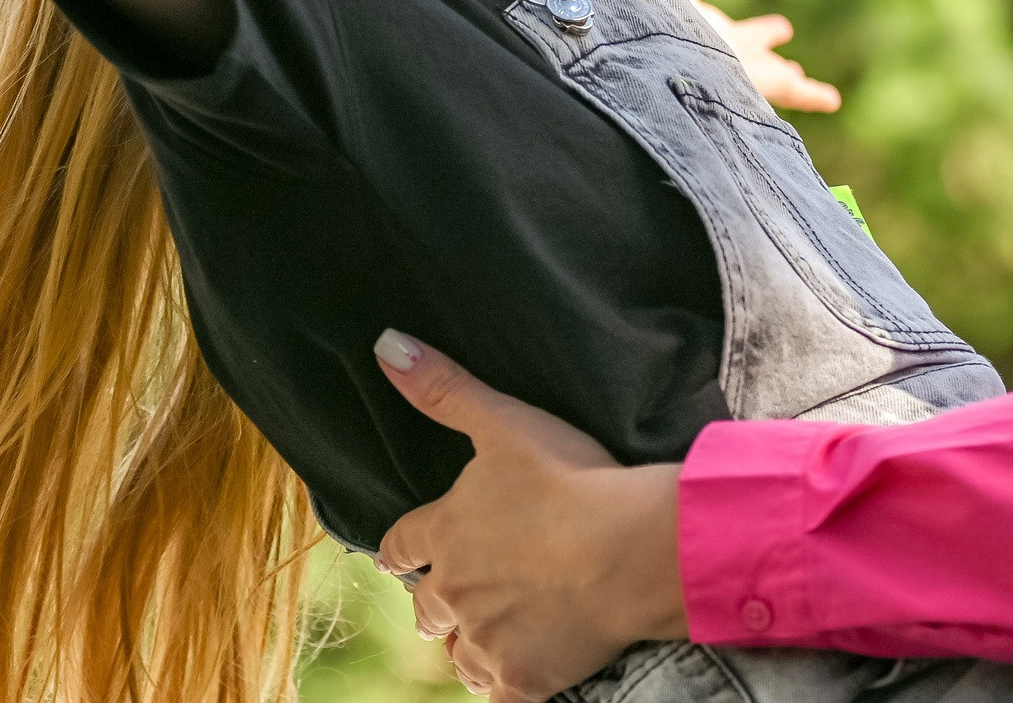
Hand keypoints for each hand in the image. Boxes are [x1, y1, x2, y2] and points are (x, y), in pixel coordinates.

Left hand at [373, 331, 687, 702]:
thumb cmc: (571, 479)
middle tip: (459, 594)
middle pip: (426, 609)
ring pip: (459, 655)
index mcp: (446, 533)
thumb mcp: (505, 422)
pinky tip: (523, 665)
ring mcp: (486, 641)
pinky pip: (496, 692)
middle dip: (436, 602)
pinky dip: (505, 680)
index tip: (404, 555)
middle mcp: (454, 593)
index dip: (402, 551)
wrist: (629, 551)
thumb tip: (384, 344)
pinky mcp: (521, 679)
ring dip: (470, 644)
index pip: (400, 547)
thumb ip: (442, 388)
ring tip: (494, 631)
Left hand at [653, 0, 840, 111]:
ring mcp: (753, 75)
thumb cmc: (671, 23)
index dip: (761, 32)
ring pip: (781, 82)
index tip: (784, 28)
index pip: (741, 34)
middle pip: (761, 58)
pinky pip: (795, 94)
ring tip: (812, 87)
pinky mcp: (766, 86)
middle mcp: (736, 58)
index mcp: (716, 36)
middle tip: (793, 62)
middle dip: (774, 53)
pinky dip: (814, 96)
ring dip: (797, 84)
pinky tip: (832, 100)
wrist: (674, 64)